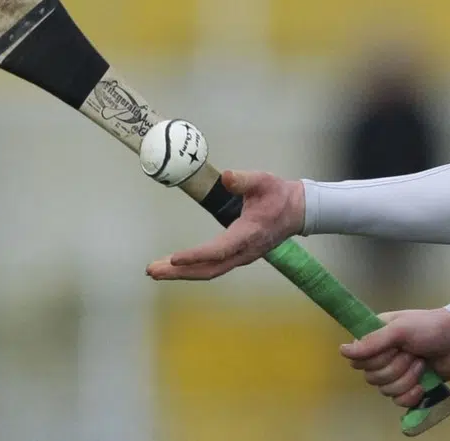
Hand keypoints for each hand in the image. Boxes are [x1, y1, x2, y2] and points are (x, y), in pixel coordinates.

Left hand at [145, 170, 304, 280]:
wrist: (298, 211)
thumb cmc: (279, 195)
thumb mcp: (264, 181)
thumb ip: (245, 180)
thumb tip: (226, 177)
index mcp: (248, 234)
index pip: (219, 250)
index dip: (196, 255)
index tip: (175, 258)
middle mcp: (243, 252)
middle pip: (208, 269)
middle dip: (179, 272)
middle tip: (152, 270)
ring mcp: (241, 257)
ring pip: (209, 271)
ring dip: (182, 273)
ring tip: (155, 271)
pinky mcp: (237, 256)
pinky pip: (212, 267)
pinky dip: (191, 269)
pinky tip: (175, 266)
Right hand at [340, 309, 449, 407]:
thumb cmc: (429, 327)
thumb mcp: (400, 329)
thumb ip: (372, 342)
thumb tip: (342, 351)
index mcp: (377, 338)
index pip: (359, 360)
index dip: (373, 360)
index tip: (390, 349)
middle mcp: (384, 356)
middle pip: (372, 378)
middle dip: (395, 368)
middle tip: (412, 353)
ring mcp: (397, 373)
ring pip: (386, 391)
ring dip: (407, 379)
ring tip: (421, 363)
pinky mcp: (410, 388)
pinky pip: (399, 402)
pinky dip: (412, 394)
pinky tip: (422, 384)